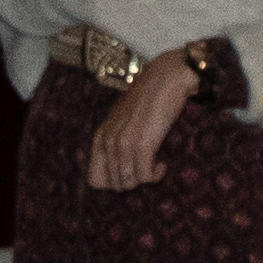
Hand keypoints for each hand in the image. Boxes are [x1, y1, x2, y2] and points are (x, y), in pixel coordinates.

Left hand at [85, 46, 198, 192]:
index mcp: (101, 137)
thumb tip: (122, 168)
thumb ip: (117, 140)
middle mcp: (108, 142)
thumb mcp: (124, 121)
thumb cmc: (150, 99)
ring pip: (128, 183)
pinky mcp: (142, 145)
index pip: (96, 179)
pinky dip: (156, 175)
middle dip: (133, 181)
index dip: (114, 182)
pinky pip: (145, 177)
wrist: (167, 78)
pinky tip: (162, 163)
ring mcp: (124, 144)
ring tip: (156, 164)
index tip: (131, 173)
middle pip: (114, 184)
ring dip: (145, 179)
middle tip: (147, 168)